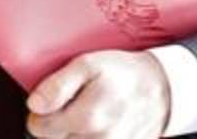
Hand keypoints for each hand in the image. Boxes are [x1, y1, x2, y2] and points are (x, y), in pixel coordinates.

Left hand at [26, 50, 169, 137]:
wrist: (162, 88)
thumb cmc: (123, 74)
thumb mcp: (88, 64)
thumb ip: (57, 85)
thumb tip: (35, 105)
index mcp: (88, 119)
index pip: (39, 128)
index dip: (41, 112)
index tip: (52, 100)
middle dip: (57, 122)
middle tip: (73, 102)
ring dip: (73, 131)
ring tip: (88, 112)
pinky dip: (89, 135)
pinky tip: (99, 123)